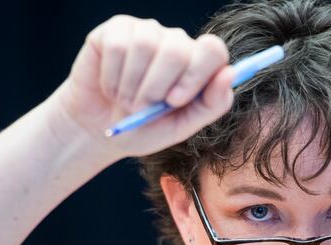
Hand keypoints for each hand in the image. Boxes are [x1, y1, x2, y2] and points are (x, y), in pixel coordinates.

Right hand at [52, 15, 234, 159]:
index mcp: (199, 64)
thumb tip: (229, 74)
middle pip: (177, 50)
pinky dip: (111, 76)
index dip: (195, 75)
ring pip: (145, 46)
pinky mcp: (117, 29)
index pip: (213, 50)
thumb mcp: (182, 127)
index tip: (174, 101)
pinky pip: (118, 46)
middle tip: (142, 108)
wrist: (101, 129)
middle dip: (155, 89)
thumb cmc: (146, 127)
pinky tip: (109, 87)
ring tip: (125, 100)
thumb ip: (212, 104)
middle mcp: (176, 42)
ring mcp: (147, 32)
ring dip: (130, 86)